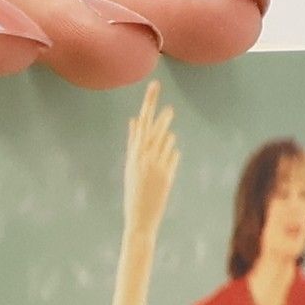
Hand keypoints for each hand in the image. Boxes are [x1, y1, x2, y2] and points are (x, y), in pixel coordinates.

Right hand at [122, 80, 180, 240]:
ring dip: (167, 138)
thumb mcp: (130, 165)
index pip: (143, 120)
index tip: (155, 85)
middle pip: (156, 128)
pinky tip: (168, 157)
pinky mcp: (167, 175)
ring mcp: (156, 166)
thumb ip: (134, 142)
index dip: (149, 102)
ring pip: (167, 140)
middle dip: (163, 117)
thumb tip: (135, 120)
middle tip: (170, 109)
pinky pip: (174, 155)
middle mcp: (144, 157)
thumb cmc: (133, 191)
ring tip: (163, 148)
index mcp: (133, 153)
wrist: (139, 219)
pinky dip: (172, 154)